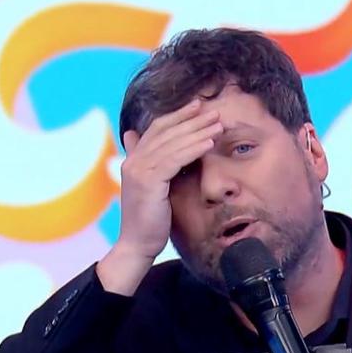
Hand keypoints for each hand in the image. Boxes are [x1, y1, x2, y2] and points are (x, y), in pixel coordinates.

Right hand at [97, 100, 221, 294]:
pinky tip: (209, 144)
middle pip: (165, 131)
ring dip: (197, 131)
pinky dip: (193, 149)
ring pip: (172, 142)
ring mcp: (138, 170)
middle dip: (191, 119)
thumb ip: (158, 168)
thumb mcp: (155, 189)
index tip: (198, 107)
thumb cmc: (150, 221)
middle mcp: (133, 161)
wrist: (138, 245)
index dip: (177, 116)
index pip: (156, 129)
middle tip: (214, 111)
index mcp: (134, 160)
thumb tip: (168, 159)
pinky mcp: (148, 181)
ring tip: (218, 125)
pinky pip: (175, 158)